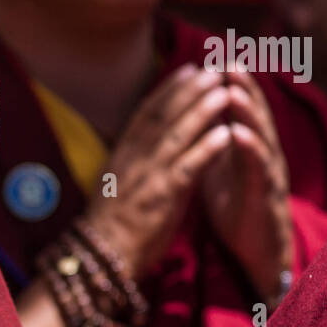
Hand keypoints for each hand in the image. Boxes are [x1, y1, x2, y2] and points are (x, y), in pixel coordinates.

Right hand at [83, 65, 233, 278]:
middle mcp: (134, 159)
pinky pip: (188, 167)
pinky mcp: (163, 197)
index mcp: (122, 155)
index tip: (188, 70)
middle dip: (188, 91)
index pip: (146, 113)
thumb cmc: (111, 224)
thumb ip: (133, 160)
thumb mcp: (115, 183)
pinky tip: (225, 133)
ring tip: (224, 91)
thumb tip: (146, 142)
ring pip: (177, 136)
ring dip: (201, 111)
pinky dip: (206, 148)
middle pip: (163, 117)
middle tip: (212, 69)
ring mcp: (148, 176)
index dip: (168, 89)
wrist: (102, 256)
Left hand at [197, 70, 293, 302]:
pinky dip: (249, 149)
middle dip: (241, 86)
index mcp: (245, 146)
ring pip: (259, 135)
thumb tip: (196, 110)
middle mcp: (260, 153)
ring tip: (233, 88)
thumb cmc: (235, 204)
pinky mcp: (264, 195)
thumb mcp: (219, 165)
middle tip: (227, 59)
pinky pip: (258, 169)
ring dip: (247, 111)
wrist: (254, 249)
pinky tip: (237, 133)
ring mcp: (266, 173)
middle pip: (252, 113)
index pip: (238, 108)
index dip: (228, 82)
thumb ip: (212, 138)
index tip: (212, 55)